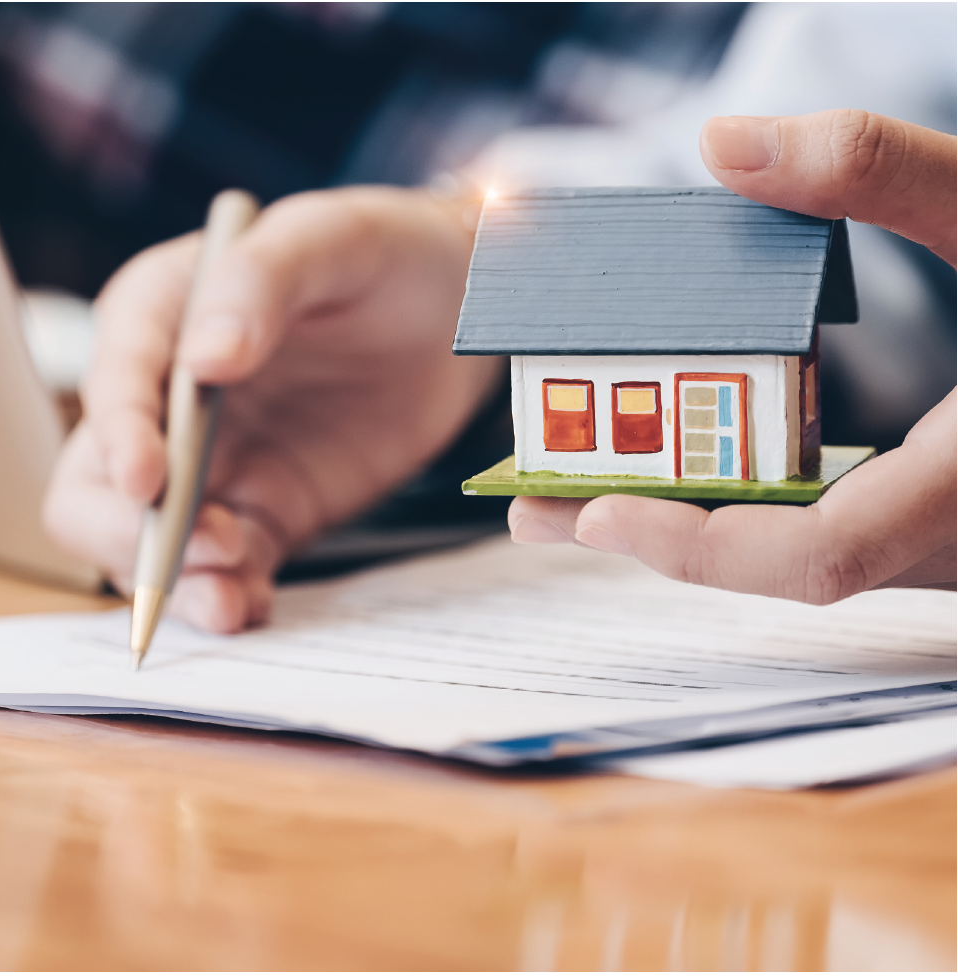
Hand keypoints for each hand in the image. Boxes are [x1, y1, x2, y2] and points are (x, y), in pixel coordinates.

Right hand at [45, 187, 501, 630]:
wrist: (456, 310)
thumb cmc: (384, 254)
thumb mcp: (326, 240)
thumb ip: (258, 285)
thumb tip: (201, 361)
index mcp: (163, 317)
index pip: (114, 386)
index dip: (120, 437)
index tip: (153, 481)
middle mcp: (174, 401)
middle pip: (102, 485)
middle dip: (133, 532)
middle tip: (202, 553)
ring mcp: (221, 463)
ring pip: (160, 541)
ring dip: (180, 579)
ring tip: (230, 602)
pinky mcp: (270, 506)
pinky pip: (230, 562)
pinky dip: (231, 590)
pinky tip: (252, 605)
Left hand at [509, 110, 956, 601]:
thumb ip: (884, 177)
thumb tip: (724, 143)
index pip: (812, 560)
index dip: (693, 549)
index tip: (588, 515)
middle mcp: (954, 543)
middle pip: (774, 569)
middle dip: (651, 540)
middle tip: (534, 508)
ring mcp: (945, 546)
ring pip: (795, 560)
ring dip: (685, 527)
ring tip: (578, 491)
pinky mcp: (934, 526)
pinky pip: (821, 535)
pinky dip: (742, 509)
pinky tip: (682, 471)